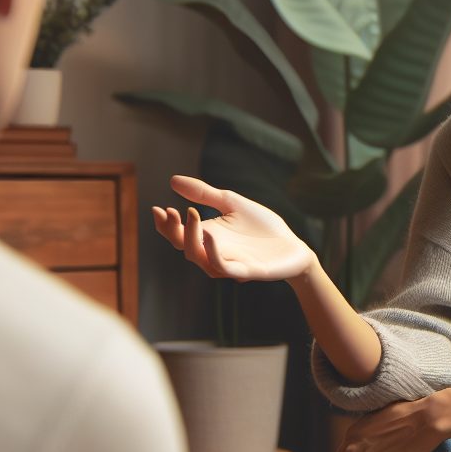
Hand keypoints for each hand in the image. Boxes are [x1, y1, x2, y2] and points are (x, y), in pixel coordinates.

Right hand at [151, 175, 314, 281]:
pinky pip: (223, 267)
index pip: (177, 235)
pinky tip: (209, 235)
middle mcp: (212, 252)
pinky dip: (213, 252)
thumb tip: (173, 180)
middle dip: (173, 231)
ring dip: (191, 238)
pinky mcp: (245, 271)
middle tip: (172, 211)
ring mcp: (228, 263)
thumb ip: (205, 194)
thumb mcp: (231, 203)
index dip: (165, 225)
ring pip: (199, 258)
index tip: (158, 209)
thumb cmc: (261, 227)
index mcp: (207, 236)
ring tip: (191, 214)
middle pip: (183, 247)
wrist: (292, 246)